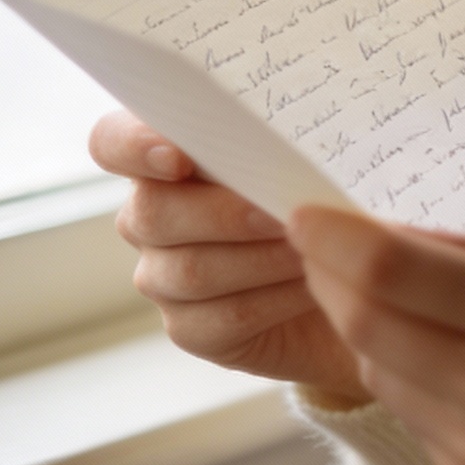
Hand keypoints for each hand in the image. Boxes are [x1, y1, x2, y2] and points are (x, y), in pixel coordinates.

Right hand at [90, 111, 366, 404]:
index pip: (112, 142)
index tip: (178, 158)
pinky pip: (220, 318)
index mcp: (166, 154)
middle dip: (225, 212)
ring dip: (261, 258)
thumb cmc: (325, 187)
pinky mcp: (193, 328)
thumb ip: (283, 136)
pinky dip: (274, 299)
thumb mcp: (310, 149)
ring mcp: (165, 275)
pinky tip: (313, 284)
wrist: (352, 268)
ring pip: (189, 270)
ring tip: (315, 247)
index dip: (132, 146)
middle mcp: (152, 214)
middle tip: (283, 212)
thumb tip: (291, 138)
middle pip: (153, 212)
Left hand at [289, 206, 464, 464]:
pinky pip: (414, 415)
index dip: (335, 239)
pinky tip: (446, 356)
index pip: (393, 272)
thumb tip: (393, 233)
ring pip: (380, 370)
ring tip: (391, 293)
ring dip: (370, 326)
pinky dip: (412, 375)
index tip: (305, 212)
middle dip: (332, 277)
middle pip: (367, 323)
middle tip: (323, 244)